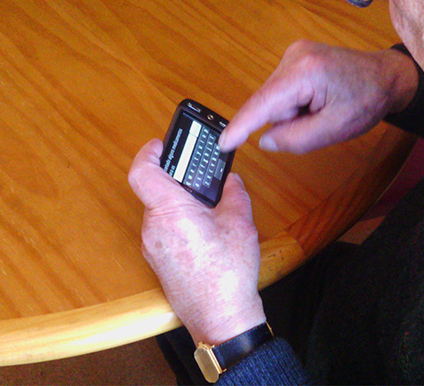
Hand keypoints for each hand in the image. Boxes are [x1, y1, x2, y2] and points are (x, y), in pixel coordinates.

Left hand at [128, 139, 265, 345]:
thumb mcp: (240, 224)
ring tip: (208, 203)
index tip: (161, 144)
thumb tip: (230, 181)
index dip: (149, 152)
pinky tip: (204, 227)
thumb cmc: (228, 275)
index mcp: (171, 213)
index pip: (142, 172)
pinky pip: (163, 229)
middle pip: (154, 190)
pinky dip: (178, 219)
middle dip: (175, 178)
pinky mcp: (157, 260)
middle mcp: (153, 229)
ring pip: (159, 211)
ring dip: (179, 201)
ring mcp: (152, 247)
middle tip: (198, 172)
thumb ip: (233, 194)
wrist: (221, 318)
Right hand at [218, 40, 418, 153]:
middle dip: (288, 119)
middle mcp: (295, 56)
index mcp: (306, 71)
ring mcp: (294, 53)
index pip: (264, 102)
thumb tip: (265, 140)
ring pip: (275, 99)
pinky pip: (282, 91)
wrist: (385, 77)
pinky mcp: (296, 57)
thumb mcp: (335, 129)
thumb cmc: (367, 100)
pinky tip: (317, 100)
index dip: (242, 124)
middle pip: (270, 103)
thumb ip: (297, 138)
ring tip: (322, 106)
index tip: (224, 142)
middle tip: (319, 119)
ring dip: (293, 112)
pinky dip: (295, 102)